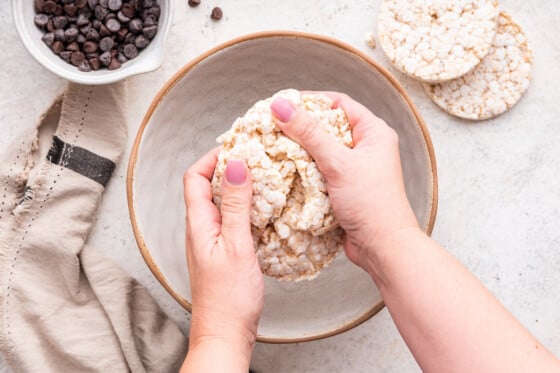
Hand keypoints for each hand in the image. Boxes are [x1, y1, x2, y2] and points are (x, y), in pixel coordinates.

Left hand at [182, 149, 263, 370]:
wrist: (226, 334)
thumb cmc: (228, 299)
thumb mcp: (236, 245)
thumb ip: (236, 205)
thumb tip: (236, 166)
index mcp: (199, 223)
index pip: (195, 177)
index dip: (212, 158)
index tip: (237, 149)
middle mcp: (201, 229)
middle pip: (208, 186)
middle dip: (230, 169)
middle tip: (256, 160)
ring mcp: (212, 240)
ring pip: (222, 203)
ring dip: (240, 189)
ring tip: (264, 181)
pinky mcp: (224, 251)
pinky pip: (232, 220)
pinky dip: (246, 210)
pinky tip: (264, 213)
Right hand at [271, 92, 419, 274]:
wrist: (383, 248)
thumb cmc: (371, 203)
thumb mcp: (338, 163)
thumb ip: (310, 134)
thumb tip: (281, 106)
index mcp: (373, 133)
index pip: (339, 103)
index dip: (311, 100)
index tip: (283, 104)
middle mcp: (365, 147)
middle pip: (327, 126)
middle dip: (301, 126)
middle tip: (272, 126)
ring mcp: (355, 169)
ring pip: (321, 150)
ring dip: (300, 150)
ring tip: (274, 147)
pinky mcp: (344, 188)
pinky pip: (320, 171)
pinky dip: (304, 170)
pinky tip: (285, 171)